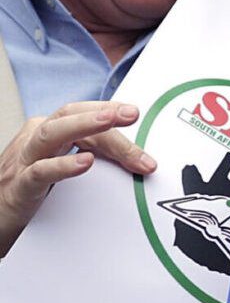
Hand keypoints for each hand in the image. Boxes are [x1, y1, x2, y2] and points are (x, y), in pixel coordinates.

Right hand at [0, 101, 155, 255]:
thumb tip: (137, 158)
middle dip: (101, 113)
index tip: (134, 112)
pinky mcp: (18, 187)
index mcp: (45, 133)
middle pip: (68, 117)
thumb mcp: (62, 168)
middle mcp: (33, 141)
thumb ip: (92, 156)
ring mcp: (23, 162)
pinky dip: (63, 165)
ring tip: (110, 121)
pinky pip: (40, 172)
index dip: (108, 111)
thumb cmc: (29, 191)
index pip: (79, 113)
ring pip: (51, 134)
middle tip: (132, 113)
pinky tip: (85, 162)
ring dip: (83, 125)